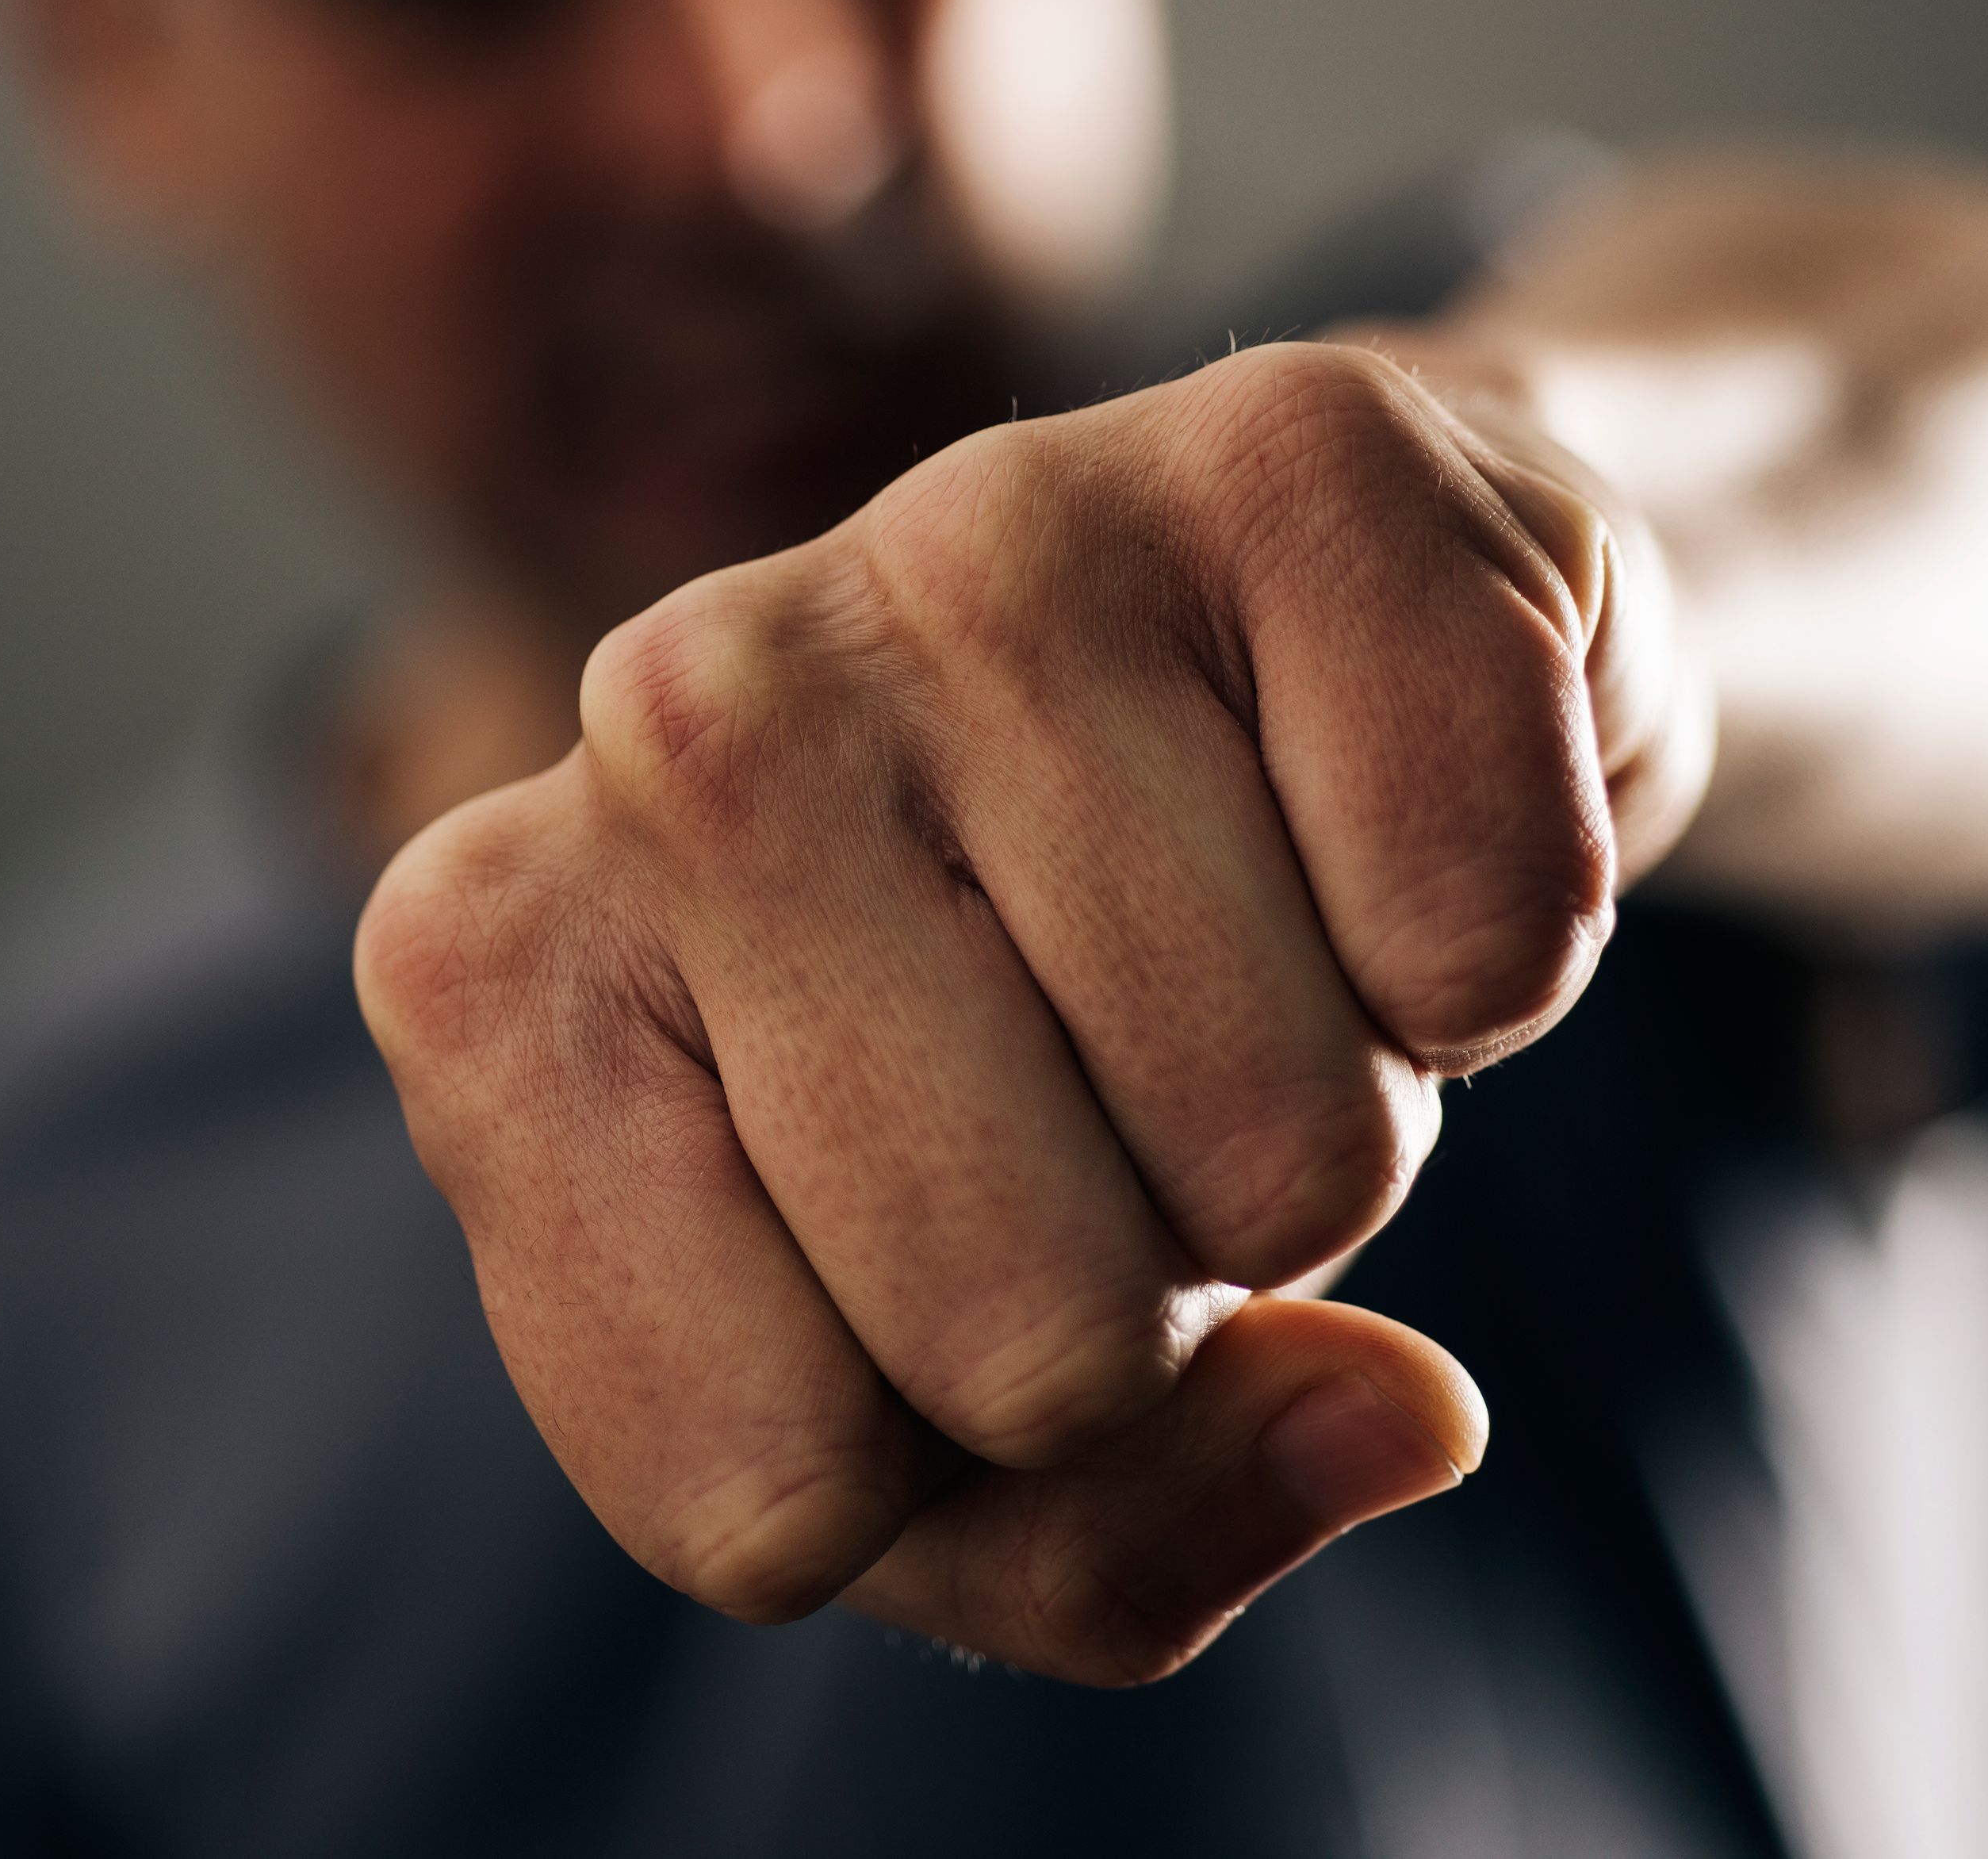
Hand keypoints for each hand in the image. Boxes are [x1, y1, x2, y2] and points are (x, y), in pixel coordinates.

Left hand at [355, 343, 1711, 1683]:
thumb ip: (1103, 1541)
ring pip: (1282, 1161)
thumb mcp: (961, 1405)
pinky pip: (1484, 942)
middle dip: (1158, 1292)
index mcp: (486, 973)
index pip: (765, 1497)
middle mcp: (665, 724)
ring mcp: (964, 545)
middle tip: (1125, 1080)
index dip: (939, 1464)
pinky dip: (1501, 945)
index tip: (942, 1251)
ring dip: (1334, 1116)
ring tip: (1244, 930)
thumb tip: (1402, 1420)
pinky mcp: (1288, 446)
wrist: (1283, 665)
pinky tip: (1371, 796)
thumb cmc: (1052, 1056)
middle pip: (1026, 1345)